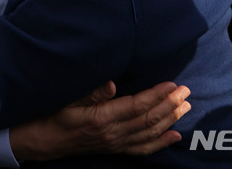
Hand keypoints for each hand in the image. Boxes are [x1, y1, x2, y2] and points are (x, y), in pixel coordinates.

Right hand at [9, 81, 190, 159]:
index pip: (137, 106)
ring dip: (170, 120)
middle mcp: (113, 134)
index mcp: (102, 118)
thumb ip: (91, 92)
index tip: (172, 84)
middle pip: (148, 120)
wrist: (45, 140)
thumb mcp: (68, 99)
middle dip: (170, 105)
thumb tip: (111, 83)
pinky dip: (161, 143)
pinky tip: (175, 136)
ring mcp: (115, 143)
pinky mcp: (115, 149)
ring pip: (150, 134)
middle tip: (186, 91)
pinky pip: (143, 149)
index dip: (157, 95)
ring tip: (186, 107)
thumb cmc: (55, 114)